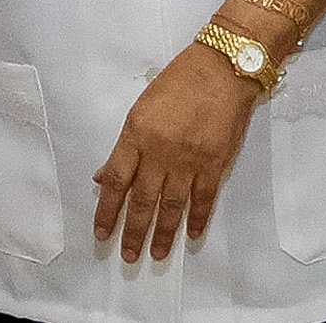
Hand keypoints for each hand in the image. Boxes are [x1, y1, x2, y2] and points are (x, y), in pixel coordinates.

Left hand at [92, 44, 260, 263]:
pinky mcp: (215, 162)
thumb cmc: (180, 81)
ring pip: (172, 205)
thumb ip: (125, 146)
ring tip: (156, 254)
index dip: (107, 210)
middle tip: (128, 256)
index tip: (101, 233)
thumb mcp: (142, 108)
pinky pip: (204, 198)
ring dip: (163, 233)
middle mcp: (161, 151)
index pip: (117, 181)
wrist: (224, 68)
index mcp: (137, 134)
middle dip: (133, 231)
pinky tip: (191, 235)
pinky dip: (197, 219)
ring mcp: (190, 159)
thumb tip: (104, 176)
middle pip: (142, 200)